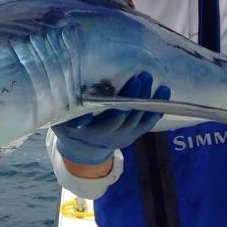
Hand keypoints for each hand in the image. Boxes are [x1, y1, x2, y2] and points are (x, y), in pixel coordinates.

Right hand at [53, 72, 169, 164]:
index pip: (114, 117)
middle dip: (137, 95)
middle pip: (130, 115)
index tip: (129, 82)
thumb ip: (69, 114)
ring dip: (150, 100)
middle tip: (143, 76)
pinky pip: (148, 123)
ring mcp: (126, 136)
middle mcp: (113, 136)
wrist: (83, 150)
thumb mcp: (62, 122)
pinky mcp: (134, 134)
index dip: (123, 101)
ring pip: (141, 118)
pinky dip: (157, 109)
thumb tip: (77, 103)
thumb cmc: (70, 129)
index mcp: (95, 132)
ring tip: (155, 80)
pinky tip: (164, 92)